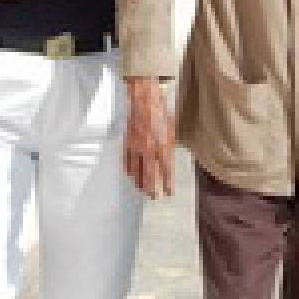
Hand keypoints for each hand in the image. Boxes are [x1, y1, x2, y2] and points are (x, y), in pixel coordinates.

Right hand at [123, 77, 174, 198]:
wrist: (144, 101)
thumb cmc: (161, 113)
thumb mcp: (172, 131)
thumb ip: (169, 147)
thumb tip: (168, 160)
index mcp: (163, 146)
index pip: (166, 170)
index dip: (168, 183)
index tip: (169, 192)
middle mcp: (149, 149)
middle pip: (150, 175)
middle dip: (152, 188)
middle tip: (154, 196)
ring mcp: (136, 147)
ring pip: (136, 171)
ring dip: (139, 183)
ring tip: (142, 190)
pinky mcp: (127, 143)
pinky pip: (126, 161)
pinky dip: (128, 171)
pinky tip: (130, 175)